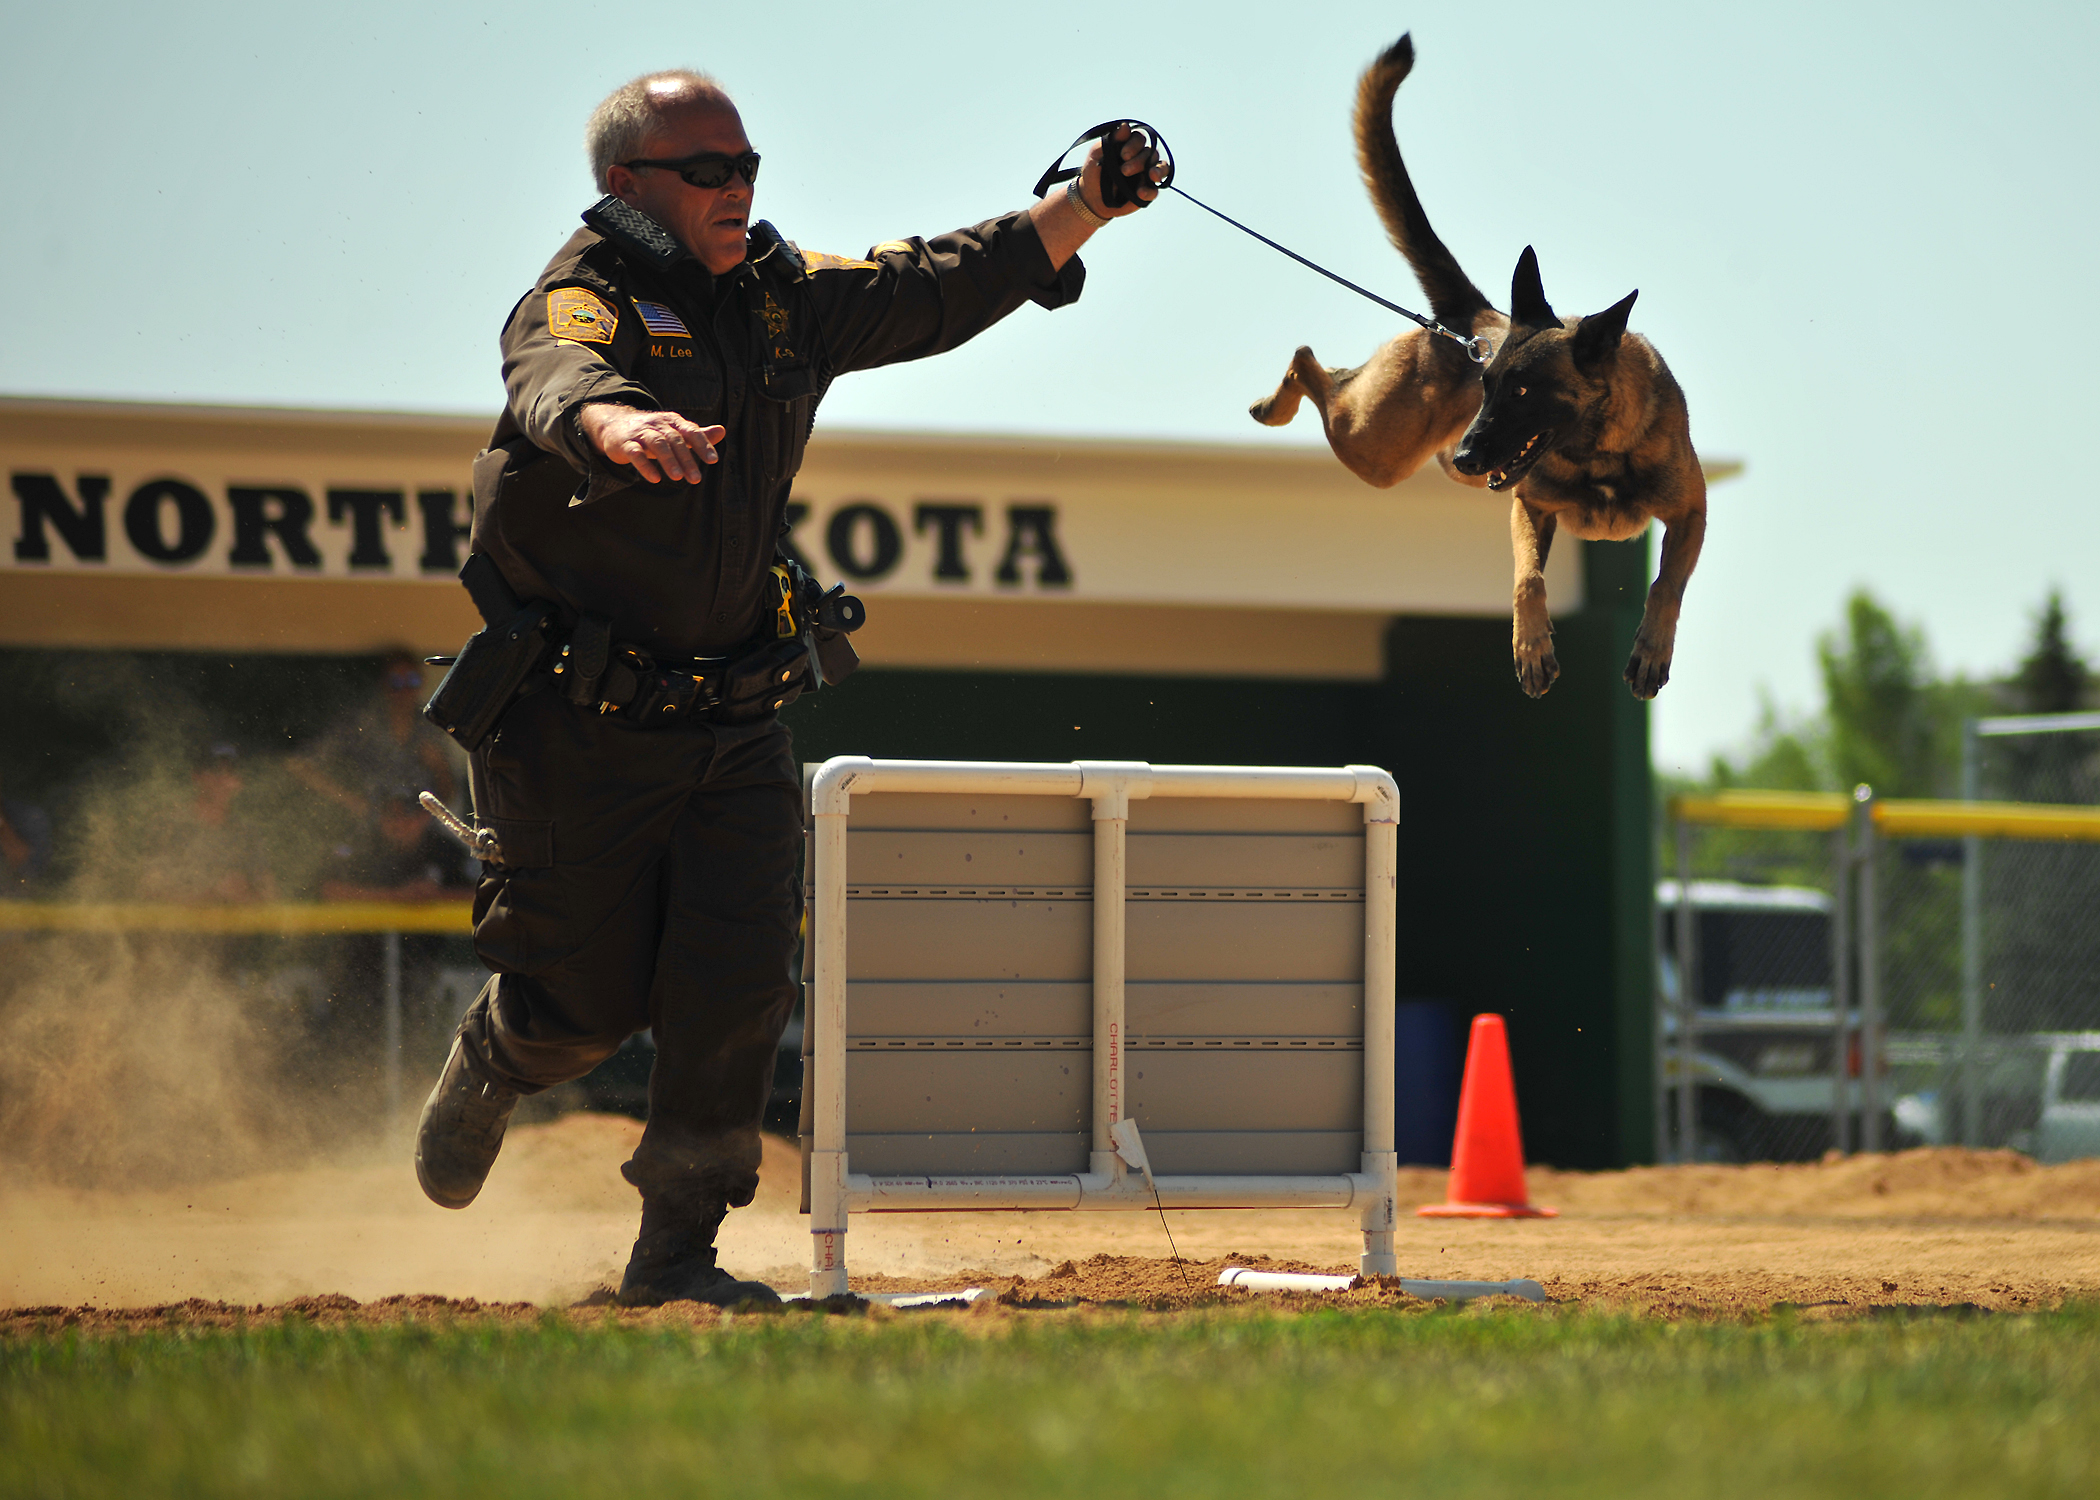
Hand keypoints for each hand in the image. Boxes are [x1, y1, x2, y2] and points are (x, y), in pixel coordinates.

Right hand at [579, 404, 726, 483]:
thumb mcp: (675, 432)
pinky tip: (655, 479)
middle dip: (686, 460)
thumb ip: (697, 435)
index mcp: (672, 422)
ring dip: (668, 461)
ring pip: (656, 444)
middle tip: (696, 479)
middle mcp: (657, 425)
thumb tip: (722, 431)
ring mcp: (640, 433)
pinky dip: (644, 466)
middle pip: (674, 440)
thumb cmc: (652, 432)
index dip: (702, 444)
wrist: (615, 425)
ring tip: (678, 478)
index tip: (713, 460)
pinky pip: (635, 454)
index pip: (690, 431)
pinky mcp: (625, 444)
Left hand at [1076, 123, 1165, 218]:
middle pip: (1150, 154)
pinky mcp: (1147, 192)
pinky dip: (1150, 191)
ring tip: (1152, 176)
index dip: (1134, 145)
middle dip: (1139, 162)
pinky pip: (1155, 190)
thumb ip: (1112, 140)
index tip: (1123, 155)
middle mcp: (1142, 158)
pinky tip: (1140, 193)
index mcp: (1130, 146)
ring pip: (1162, 168)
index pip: (1139, 139)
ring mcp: (1146, 175)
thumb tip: (1126, 126)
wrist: (1091, 196)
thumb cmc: (1094, 171)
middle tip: (1123, 171)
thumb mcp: (1097, 154)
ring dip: (1158, 171)